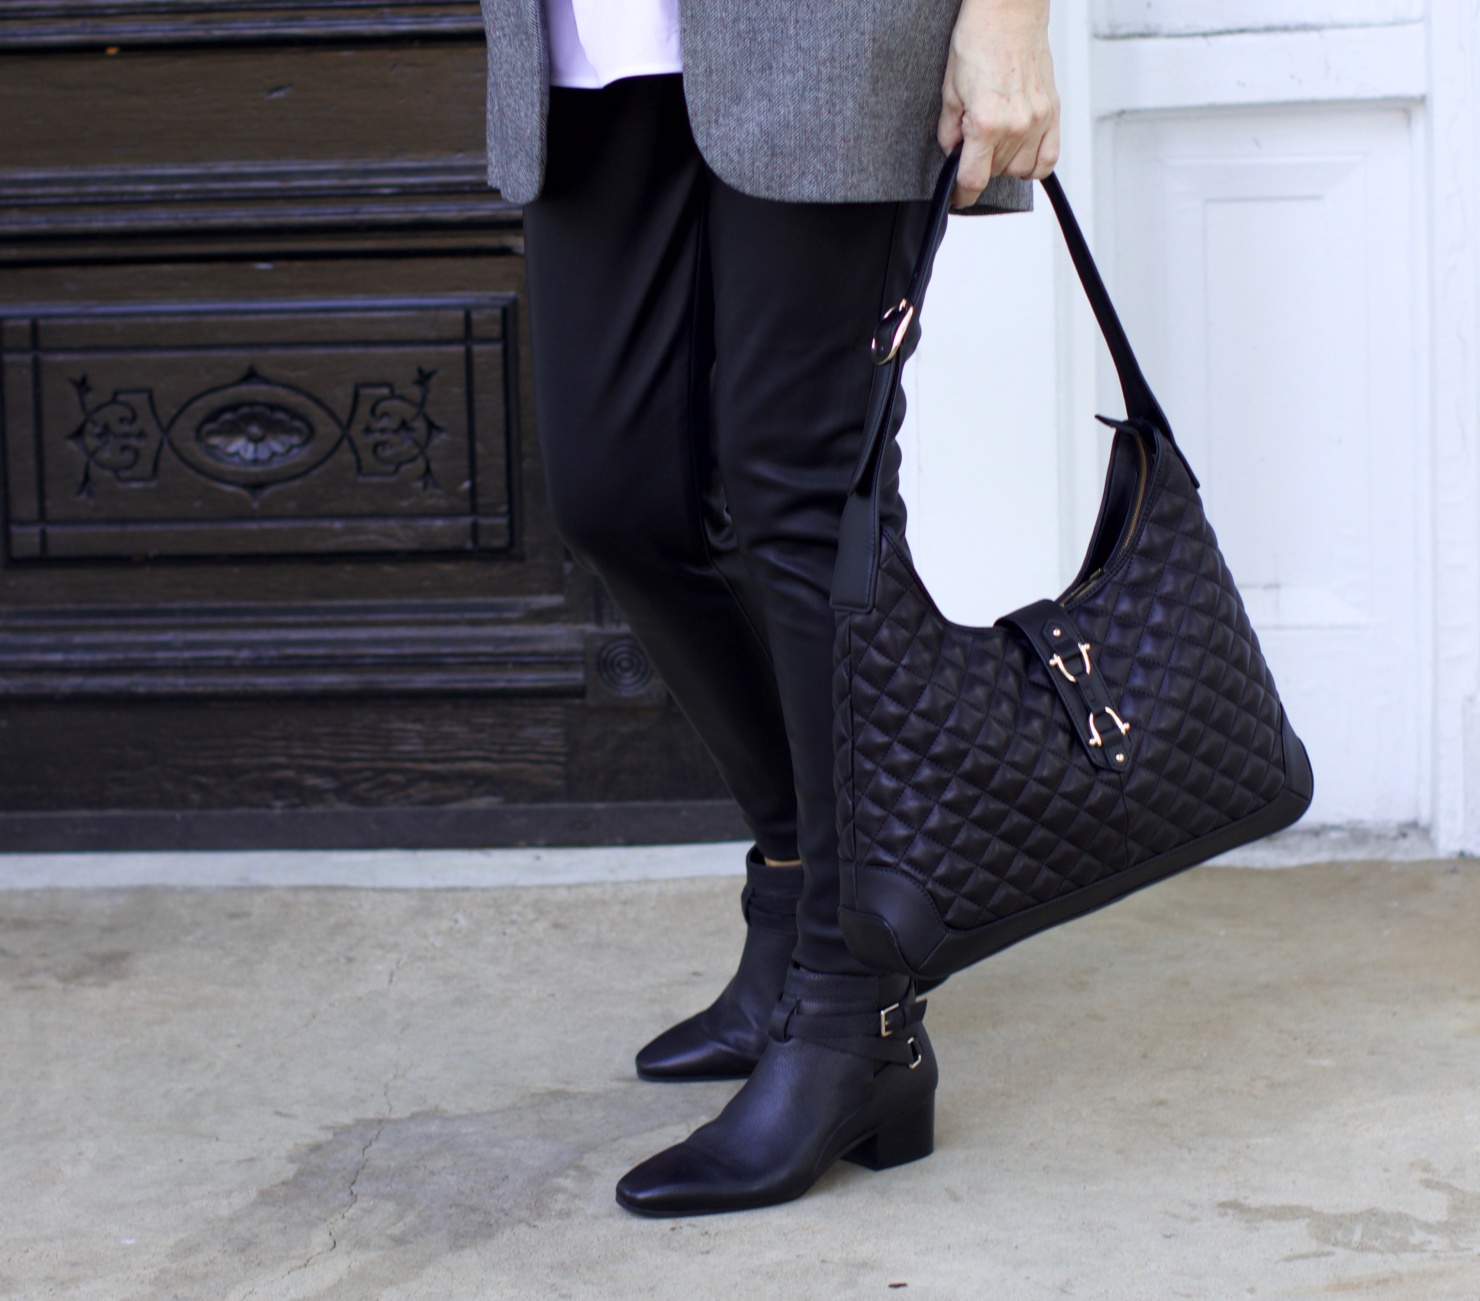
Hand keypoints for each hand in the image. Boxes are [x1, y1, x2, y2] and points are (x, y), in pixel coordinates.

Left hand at [937, 0, 1060, 207]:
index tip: (959, 197)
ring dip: (1006, 165)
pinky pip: (1049, 158)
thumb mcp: (950, 89)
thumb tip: (953, 152)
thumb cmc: (980, 39)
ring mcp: (1038, 119)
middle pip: (997, 174)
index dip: (962, 195)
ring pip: (1022, 169)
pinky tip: (1022, 156)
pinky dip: (1036, 165)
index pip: (974, 179)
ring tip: (995, 144)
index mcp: (987, 122)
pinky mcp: (1053, 111)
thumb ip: (950, 129)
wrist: (1009, 11)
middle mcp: (1017, 125)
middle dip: (980, 166)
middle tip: (973, 145)